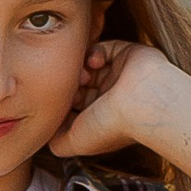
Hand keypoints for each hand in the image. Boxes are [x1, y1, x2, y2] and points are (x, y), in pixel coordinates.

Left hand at [53, 37, 190, 163]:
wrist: (144, 105)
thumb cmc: (111, 126)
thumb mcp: (76, 142)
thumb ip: (57, 141)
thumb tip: (46, 134)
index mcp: (101, 118)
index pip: (74, 105)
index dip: (62, 101)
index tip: (56, 101)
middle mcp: (110, 98)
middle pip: (78, 83)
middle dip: (69, 83)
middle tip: (68, 86)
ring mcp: (119, 76)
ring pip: (88, 65)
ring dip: (80, 68)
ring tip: (84, 76)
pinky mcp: (127, 55)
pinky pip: (104, 48)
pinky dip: (96, 52)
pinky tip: (96, 63)